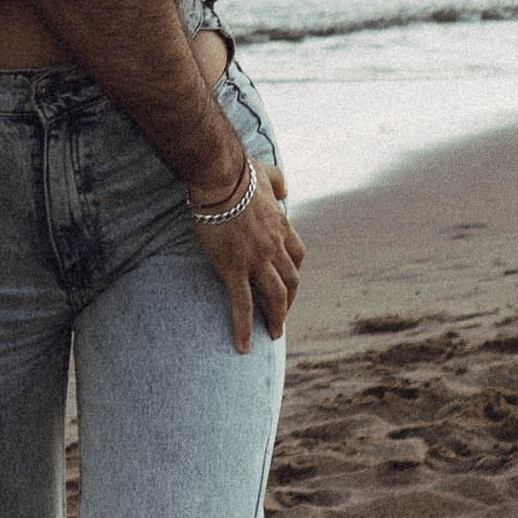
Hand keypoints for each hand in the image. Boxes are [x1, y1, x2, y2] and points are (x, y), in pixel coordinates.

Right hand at [193, 162, 301, 351]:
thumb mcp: (266, 172)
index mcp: (281, 226)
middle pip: (292, 281)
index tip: (288, 282)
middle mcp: (274, 247)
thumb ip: (279, 181)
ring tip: (272, 334)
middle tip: (281, 314)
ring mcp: (257, 260)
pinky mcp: (235, 269)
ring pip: (276, 296)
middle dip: (289, 300)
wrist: (220, 178)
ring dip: (277, 318)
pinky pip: (243, 304)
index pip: (297, 256)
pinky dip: (245, 328)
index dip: (294, 272)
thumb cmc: (239, 172)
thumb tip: (286, 189)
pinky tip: (244, 345)